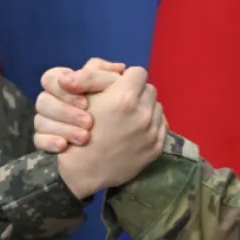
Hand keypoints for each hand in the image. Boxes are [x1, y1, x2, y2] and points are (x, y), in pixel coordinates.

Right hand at [34, 57, 126, 151]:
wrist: (113, 160)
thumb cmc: (120, 121)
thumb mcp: (120, 94)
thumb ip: (115, 79)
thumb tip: (120, 67)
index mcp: (69, 86)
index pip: (52, 77)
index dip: (67, 89)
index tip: (86, 102)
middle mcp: (56, 102)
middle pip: (43, 99)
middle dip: (66, 111)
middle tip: (89, 122)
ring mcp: (48, 123)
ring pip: (39, 119)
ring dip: (63, 127)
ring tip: (84, 138)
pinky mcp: (47, 142)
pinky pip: (38, 139)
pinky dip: (50, 141)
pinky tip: (63, 146)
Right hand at [55, 67, 167, 199]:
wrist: (82, 170)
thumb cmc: (77, 129)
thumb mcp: (83, 95)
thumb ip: (100, 76)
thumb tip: (121, 69)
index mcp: (125, 97)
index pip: (138, 73)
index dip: (127, 78)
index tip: (119, 86)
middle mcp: (143, 113)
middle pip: (149, 89)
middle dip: (137, 92)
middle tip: (123, 103)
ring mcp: (152, 132)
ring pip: (157, 107)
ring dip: (145, 108)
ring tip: (129, 118)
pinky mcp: (156, 147)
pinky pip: (162, 125)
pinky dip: (151, 124)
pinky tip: (136, 130)